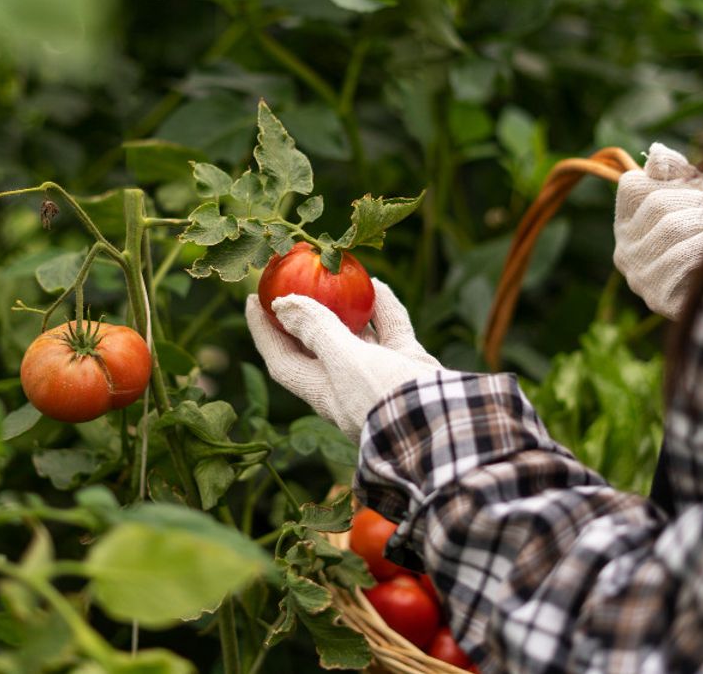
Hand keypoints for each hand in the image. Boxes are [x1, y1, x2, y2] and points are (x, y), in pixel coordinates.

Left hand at [246, 279, 442, 440]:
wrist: (449, 427)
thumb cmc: (387, 398)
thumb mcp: (346, 362)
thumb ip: (317, 330)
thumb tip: (282, 304)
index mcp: (324, 393)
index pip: (283, 360)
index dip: (264, 332)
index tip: (253, 300)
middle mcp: (349, 386)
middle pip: (317, 345)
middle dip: (304, 314)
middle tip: (291, 279)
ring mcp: (381, 376)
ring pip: (357, 335)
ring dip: (345, 307)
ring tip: (335, 275)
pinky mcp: (410, 367)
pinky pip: (391, 331)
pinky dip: (383, 308)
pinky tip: (377, 284)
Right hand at [613, 142, 702, 319]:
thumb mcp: (698, 196)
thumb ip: (676, 174)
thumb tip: (656, 151)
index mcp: (627, 224)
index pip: (633, 185)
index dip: (673, 180)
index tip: (700, 187)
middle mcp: (623, 250)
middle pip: (657, 204)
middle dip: (699, 201)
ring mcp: (637, 276)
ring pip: (671, 228)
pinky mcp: (657, 297)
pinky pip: (681, 258)